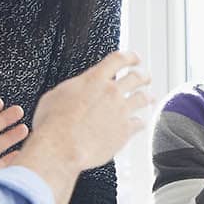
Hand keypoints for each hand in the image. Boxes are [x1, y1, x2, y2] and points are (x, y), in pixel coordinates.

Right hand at [22, 51, 152, 174]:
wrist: (61, 146)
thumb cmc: (53, 124)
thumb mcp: (55, 96)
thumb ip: (71, 90)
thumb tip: (72, 92)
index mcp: (94, 80)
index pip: (118, 59)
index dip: (130, 56)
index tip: (134, 58)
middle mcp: (111, 92)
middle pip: (136, 77)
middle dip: (143, 75)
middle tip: (146, 76)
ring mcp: (121, 111)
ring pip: (143, 98)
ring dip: (148, 96)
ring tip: (150, 97)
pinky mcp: (125, 131)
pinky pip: (140, 123)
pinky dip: (141, 122)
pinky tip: (140, 123)